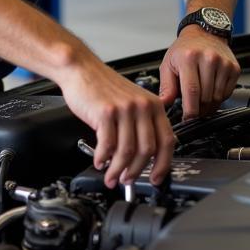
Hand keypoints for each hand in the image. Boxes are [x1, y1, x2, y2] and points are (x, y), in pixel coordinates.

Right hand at [58, 59, 174, 187]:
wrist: (81, 69)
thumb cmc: (103, 86)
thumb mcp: (132, 100)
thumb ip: (143, 122)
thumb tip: (147, 155)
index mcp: (153, 104)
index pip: (167, 141)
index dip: (163, 165)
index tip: (156, 178)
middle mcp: (142, 106)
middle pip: (147, 150)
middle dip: (137, 171)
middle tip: (128, 180)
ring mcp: (124, 109)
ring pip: (127, 151)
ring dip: (118, 170)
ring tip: (111, 176)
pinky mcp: (106, 112)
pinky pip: (108, 145)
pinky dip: (103, 158)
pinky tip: (99, 161)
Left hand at [158, 29, 239, 118]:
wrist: (204, 33)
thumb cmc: (185, 49)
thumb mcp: (168, 64)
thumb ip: (166, 86)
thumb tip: (163, 104)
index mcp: (189, 57)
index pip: (192, 91)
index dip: (190, 110)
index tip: (187, 118)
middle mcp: (208, 58)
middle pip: (205, 98)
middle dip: (198, 108)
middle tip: (192, 107)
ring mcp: (223, 63)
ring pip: (217, 98)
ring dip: (208, 104)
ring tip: (200, 97)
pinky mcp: (234, 68)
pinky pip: (227, 93)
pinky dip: (218, 97)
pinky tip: (210, 89)